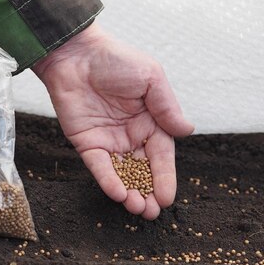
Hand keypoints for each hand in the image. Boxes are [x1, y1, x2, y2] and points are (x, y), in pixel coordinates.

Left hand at [34, 24, 193, 219]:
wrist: (75, 52)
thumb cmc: (117, 60)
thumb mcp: (151, 78)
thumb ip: (167, 107)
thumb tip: (188, 131)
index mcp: (151, 122)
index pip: (162, 157)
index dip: (165, 178)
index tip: (168, 198)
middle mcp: (131, 136)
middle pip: (143, 172)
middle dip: (148, 193)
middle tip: (152, 212)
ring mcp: (109, 141)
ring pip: (122, 174)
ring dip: (130, 192)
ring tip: (137, 208)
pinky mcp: (87, 143)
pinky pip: (99, 166)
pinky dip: (108, 180)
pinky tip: (118, 193)